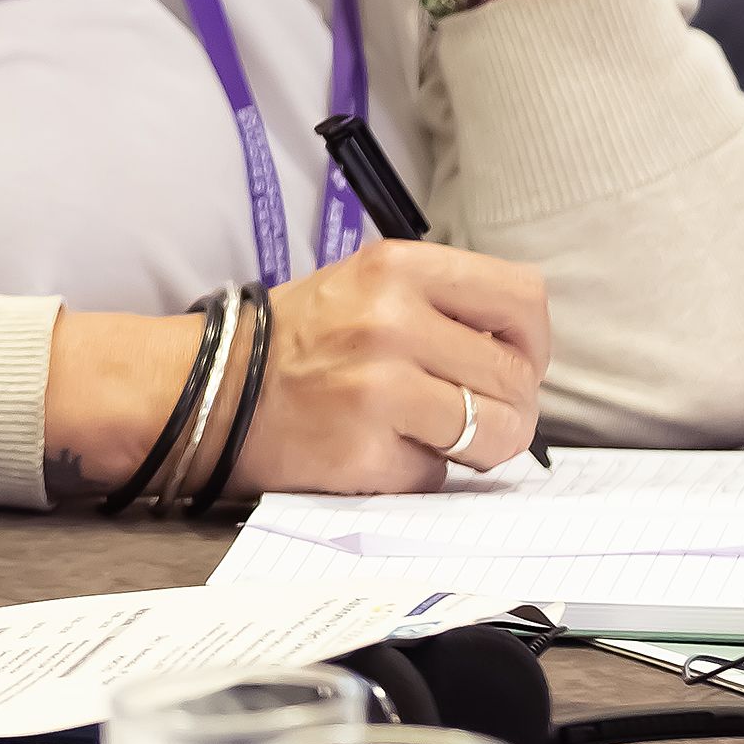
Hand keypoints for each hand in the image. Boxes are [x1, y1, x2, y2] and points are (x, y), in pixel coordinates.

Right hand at [243, 239, 551, 488]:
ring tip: (436, 437)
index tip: (512, 362)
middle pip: (516, 377)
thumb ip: (444, 304)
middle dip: (508, 407)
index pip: (522, 298)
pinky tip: (382, 452)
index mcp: (397, 266)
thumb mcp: (369, 284)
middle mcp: (389, 320)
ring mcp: (376, 388)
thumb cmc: (302, 340)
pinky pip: (439, 477)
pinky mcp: (363, 452)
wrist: (211, 389)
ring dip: (478, 448)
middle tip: (472, 413)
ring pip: (495, 433)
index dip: (532, 342)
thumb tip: (523, 354)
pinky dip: (420, 474)